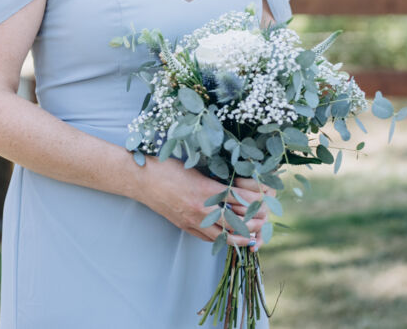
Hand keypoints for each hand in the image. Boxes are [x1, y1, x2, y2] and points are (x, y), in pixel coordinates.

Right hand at [135, 157, 268, 249]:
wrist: (141, 179)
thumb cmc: (167, 166)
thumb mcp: (196, 166)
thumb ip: (216, 177)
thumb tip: (238, 181)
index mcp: (206, 191)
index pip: (240, 201)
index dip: (256, 202)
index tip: (266, 200)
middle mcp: (202, 209)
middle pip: (236, 223)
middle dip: (253, 224)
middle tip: (264, 220)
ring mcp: (193, 221)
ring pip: (223, 237)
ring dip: (241, 238)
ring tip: (253, 237)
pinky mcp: (185, 226)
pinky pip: (208, 238)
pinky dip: (222, 239)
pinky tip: (229, 237)